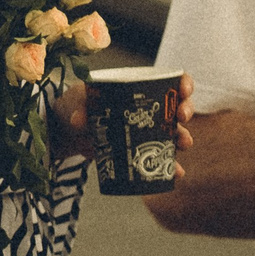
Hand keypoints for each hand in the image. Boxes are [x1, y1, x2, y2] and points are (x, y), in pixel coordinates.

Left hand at [51, 71, 197, 170]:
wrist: (69, 129)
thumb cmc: (79, 105)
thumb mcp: (79, 100)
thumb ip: (80, 107)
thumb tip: (78, 120)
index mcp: (141, 88)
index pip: (171, 82)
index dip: (184, 84)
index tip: (184, 90)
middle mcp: (151, 109)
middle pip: (179, 107)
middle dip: (186, 110)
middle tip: (181, 117)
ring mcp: (149, 130)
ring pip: (175, 132)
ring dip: (183, 138)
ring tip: (183, 144)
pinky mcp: (141, 150)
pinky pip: (161, 158)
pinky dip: (170, 165)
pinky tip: (177, 173)